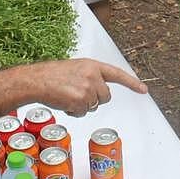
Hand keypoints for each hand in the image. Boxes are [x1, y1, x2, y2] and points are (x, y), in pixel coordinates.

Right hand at [24, 58, 147, 116]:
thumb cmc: (52, 74)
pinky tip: (64, 102)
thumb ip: (90, 76)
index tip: (143, 90)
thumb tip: (99, 89)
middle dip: (95, 99)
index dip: (131, 83)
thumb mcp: (76, 68)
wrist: (36, 80)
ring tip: (67, 96)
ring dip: (83, 106)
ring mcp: (88, 89)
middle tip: (77, 94)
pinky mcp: (81, 101)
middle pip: (106, 96)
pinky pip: (83, 113)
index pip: (117, 74)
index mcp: (93, 65)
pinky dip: (74, 111)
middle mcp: (93, 76)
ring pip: (94, 106)